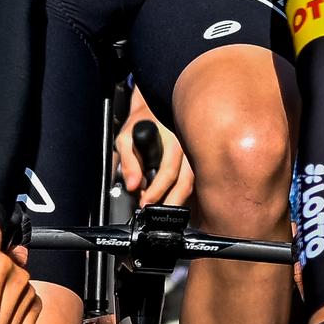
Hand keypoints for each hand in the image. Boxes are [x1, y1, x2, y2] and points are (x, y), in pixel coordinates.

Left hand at [115, 89, 190, 205]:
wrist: (156, 109)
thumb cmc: (141, 123)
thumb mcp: (126, 137)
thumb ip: (128, 161)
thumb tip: (133, 186)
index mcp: (174, 141)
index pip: (169, 172)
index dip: (157, 190)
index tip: (145, 202)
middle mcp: (189, 149)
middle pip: (186, 183)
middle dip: (171, 203)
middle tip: (155, 213)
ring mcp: (196, 155)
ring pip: (192, 184)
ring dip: (178, 201)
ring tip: (162, 212)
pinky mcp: (197, 161)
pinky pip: (193, 182)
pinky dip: (183, 194)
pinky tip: (172, 201)